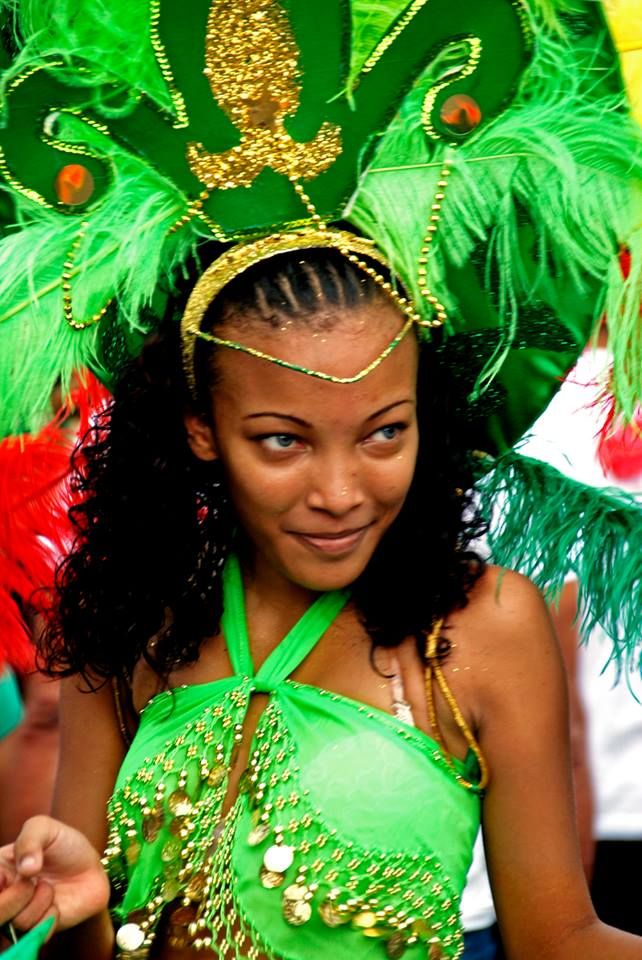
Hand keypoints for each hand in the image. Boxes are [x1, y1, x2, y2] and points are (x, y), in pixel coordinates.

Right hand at [0, 816, 109, 933]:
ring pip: (16, 922)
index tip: (9, 876)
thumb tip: (25, 869)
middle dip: (16, 896)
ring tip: (48, 886)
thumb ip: (30, 840)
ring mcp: (19, 914)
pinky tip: (56, 903)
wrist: (91, 867)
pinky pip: (36, 933)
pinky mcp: (36, 929)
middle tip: (32, 881)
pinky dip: (49, 916)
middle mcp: (4, 895)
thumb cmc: (63, 843)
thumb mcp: (45, 828)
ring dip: (40, 901)